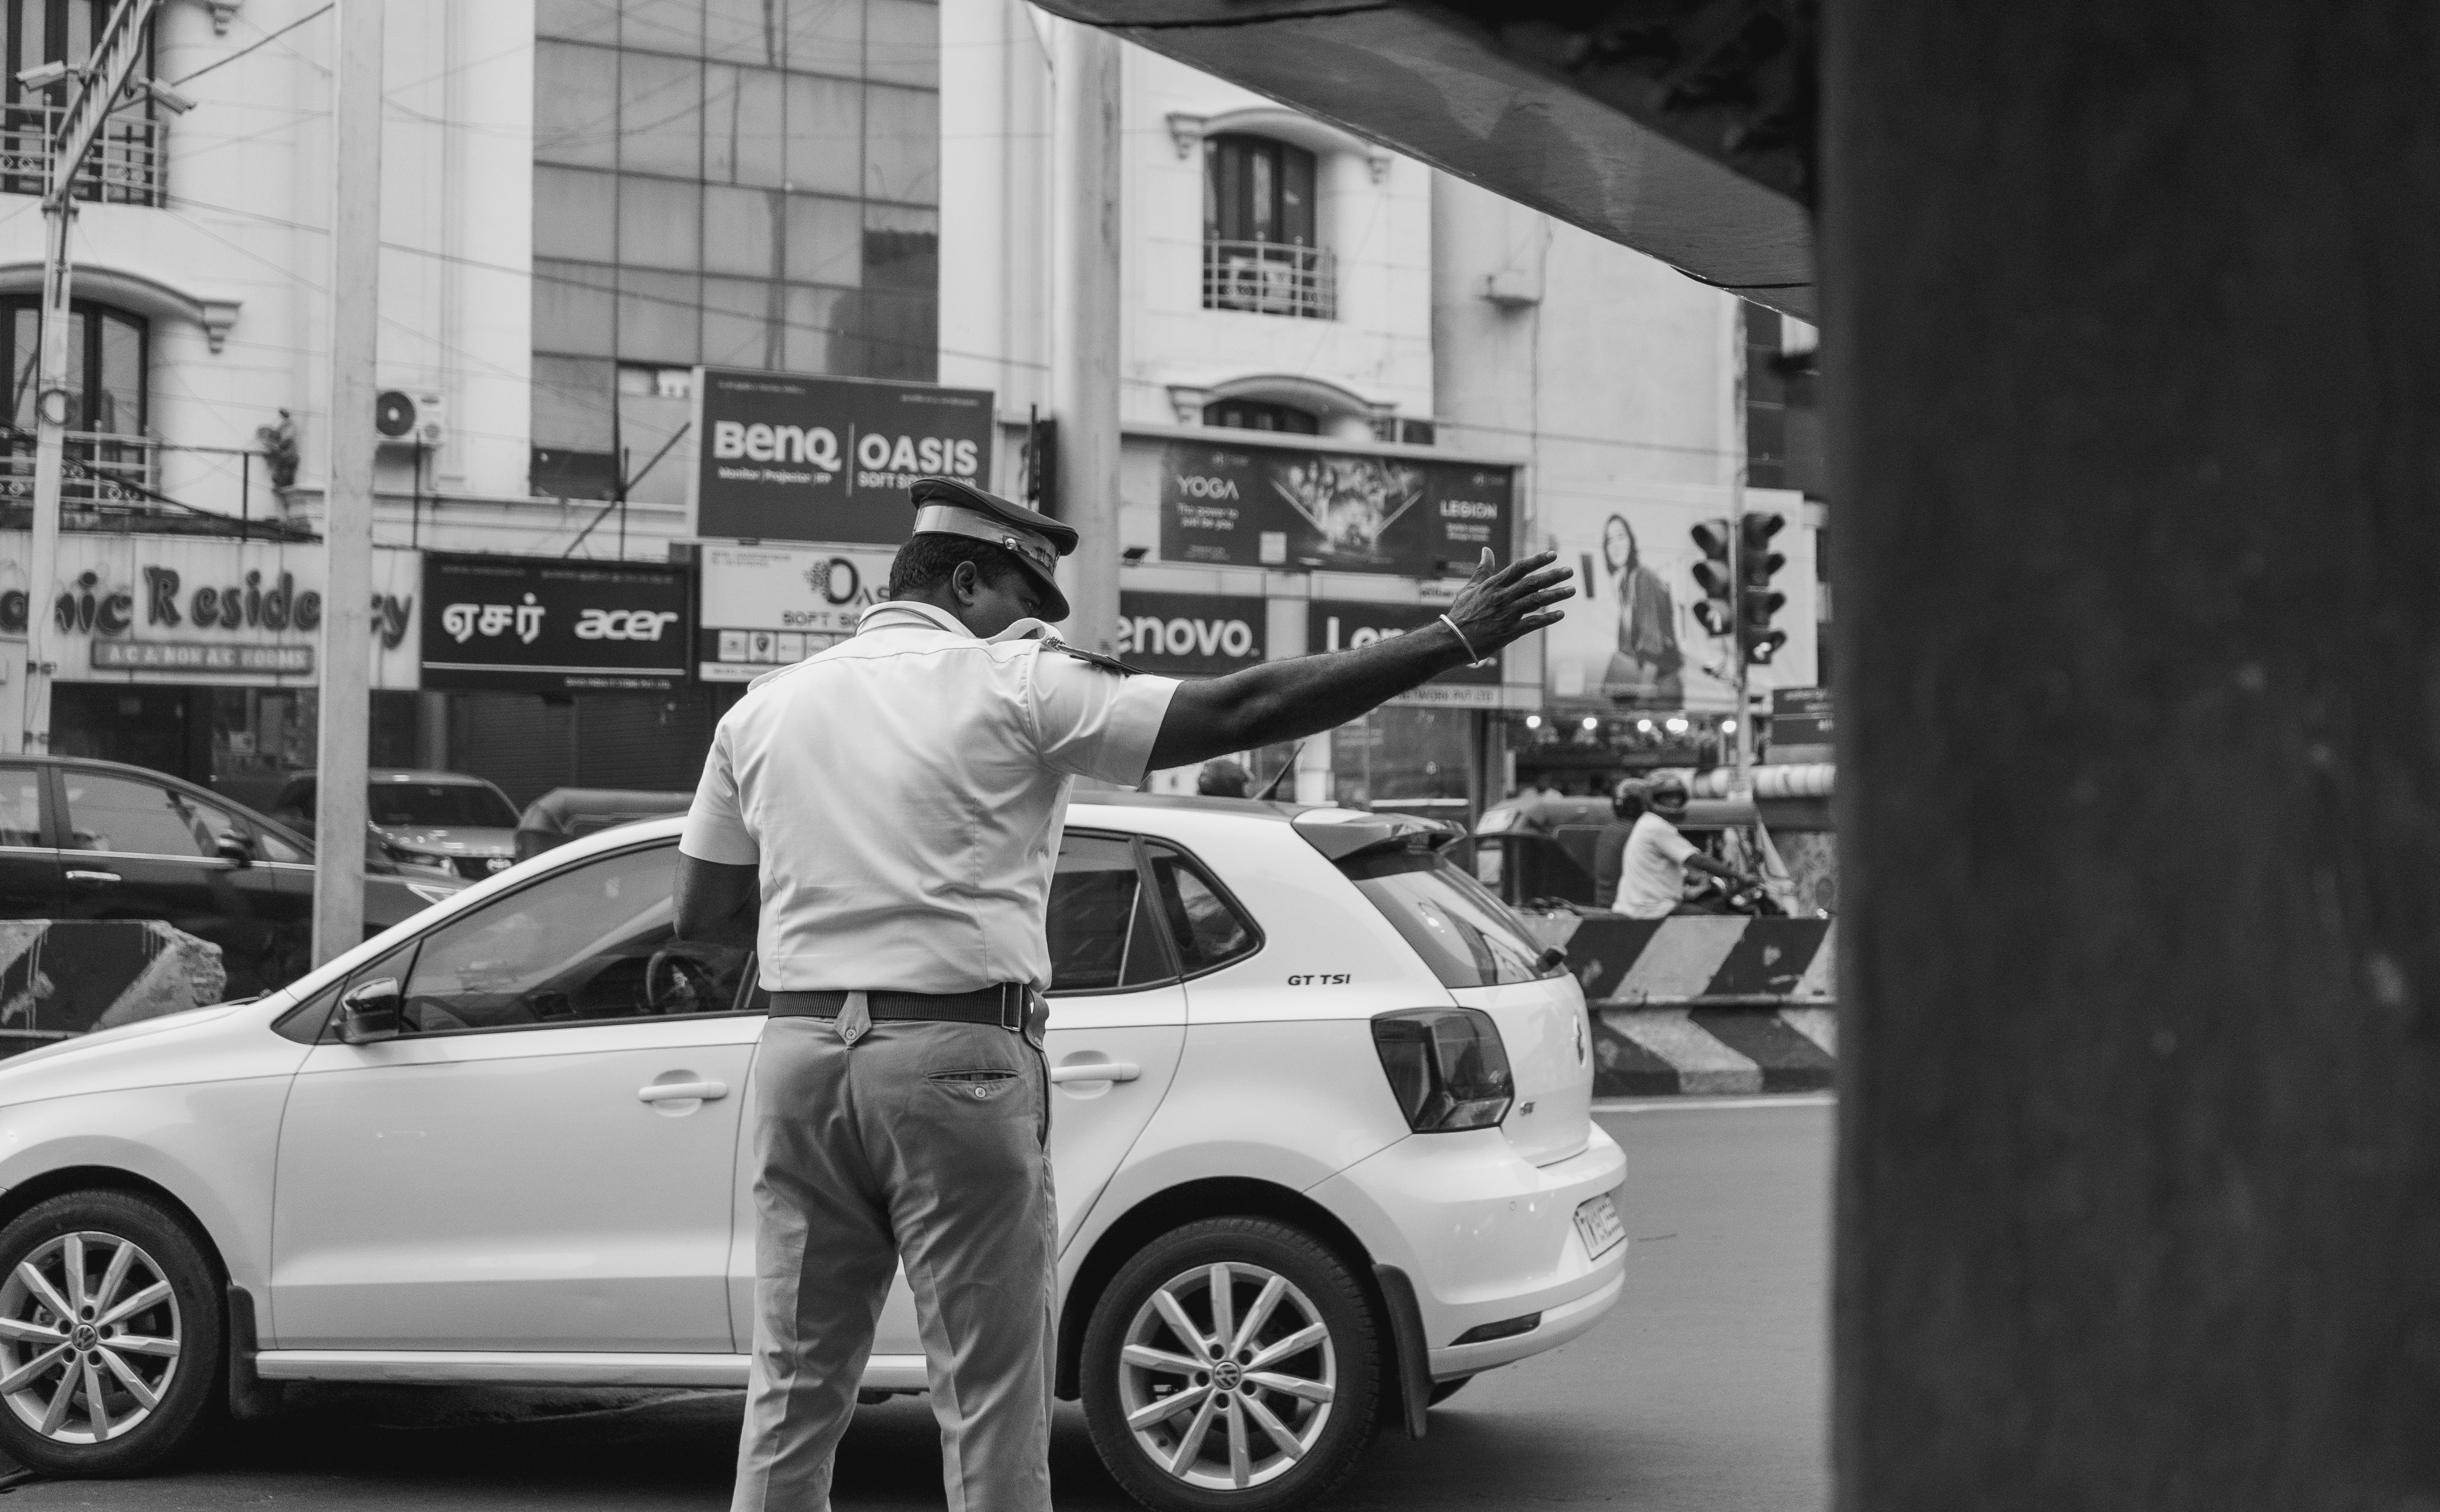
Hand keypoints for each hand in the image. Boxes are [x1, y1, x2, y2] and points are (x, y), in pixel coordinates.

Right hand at [1442, 549, 1574, 660]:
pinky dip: (1547, 618)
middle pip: (1532, 582)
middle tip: (1570, 571)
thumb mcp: (1470, 588)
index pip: (1519, 568)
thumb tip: (1486, 550)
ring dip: (1556, 595)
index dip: (1537, 560)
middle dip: (1553, 575)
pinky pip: (1532, 623)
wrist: (1452, 640)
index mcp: (1493, 585)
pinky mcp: (1509, 631)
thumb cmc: (1460, 614)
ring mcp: (1506, 614)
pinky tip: (1560, 614)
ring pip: (1536, 601)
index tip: (1553, 554)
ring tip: (1571, 590)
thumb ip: (1483, 570)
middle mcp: (1502, 597)